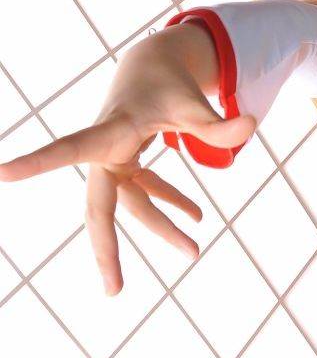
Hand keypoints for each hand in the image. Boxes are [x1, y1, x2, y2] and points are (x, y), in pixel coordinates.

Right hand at [0, 32, 255, 296]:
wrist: (154, 66)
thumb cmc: (167, 82)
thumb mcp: (192, 103)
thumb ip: (217, 123)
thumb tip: (251, 126)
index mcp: (110, 129)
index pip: (70, 148)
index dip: (38, 162)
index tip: (2, 172)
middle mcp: (105, 149)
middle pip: (99, 206)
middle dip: (107, 248)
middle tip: (114, 290)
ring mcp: (114, 160)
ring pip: (132, 205)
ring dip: (163, 226)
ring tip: (195, 251)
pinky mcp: (126, 163)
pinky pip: (145, 192)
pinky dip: (169, 202)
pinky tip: (196, 218)